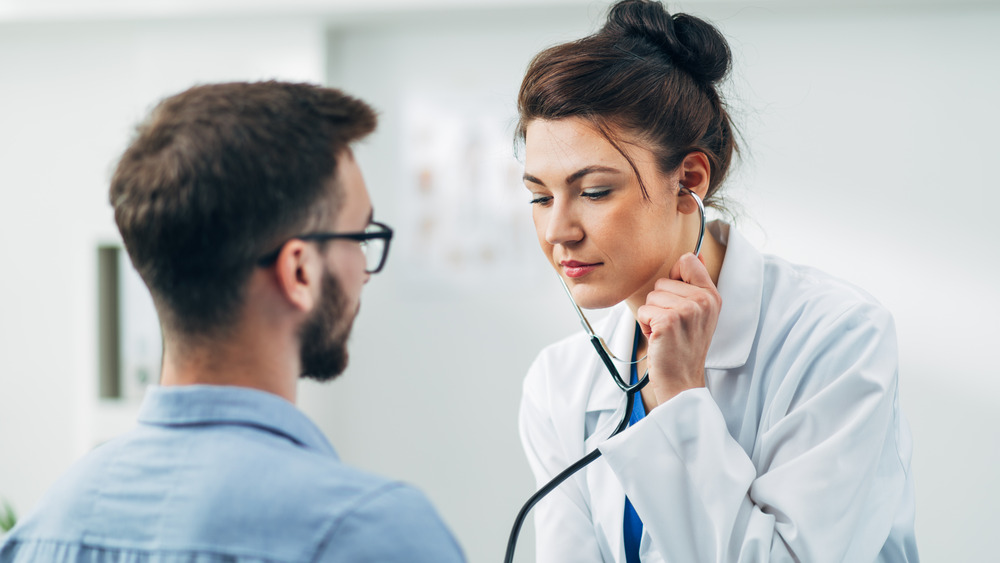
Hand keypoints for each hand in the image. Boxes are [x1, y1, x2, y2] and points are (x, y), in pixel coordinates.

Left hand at [636, 253, 721, 407]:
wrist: (681, 380)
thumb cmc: (684, 347)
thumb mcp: (700, 313)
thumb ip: (697, 283)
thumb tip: (696, 255)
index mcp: (712, 295)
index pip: (688, 260)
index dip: (674, 278)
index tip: (677, 300)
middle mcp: (703, 300)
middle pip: (662, 281)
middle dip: (660, 304)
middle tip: (672, 326)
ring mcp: (687, 310)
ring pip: (651, 297)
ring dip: (652, 316)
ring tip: (666, 333)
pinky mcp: (669, 321)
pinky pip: (643, 310)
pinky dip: (645, 325)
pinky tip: (659, 339)